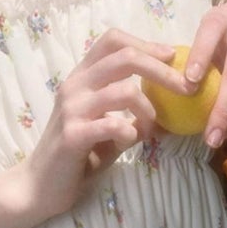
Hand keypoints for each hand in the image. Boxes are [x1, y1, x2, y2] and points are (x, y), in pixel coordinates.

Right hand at [13, 28, 187, 221]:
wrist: (40, 186)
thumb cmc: (78, 156)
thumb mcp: (106, 127)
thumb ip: (130, 113)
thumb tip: (168, 106)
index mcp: (82, 78)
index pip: (112, 41)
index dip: (146, 43)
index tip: (171, 57)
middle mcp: (75, 86)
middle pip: (125, 57)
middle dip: (162, 70)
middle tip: (186, 87)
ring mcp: (72, 109)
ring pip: (124, 90)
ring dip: (148, 110)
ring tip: (150, 128)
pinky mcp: (72, 135)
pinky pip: (113, 124)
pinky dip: (131, 132)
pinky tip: (130, 141)